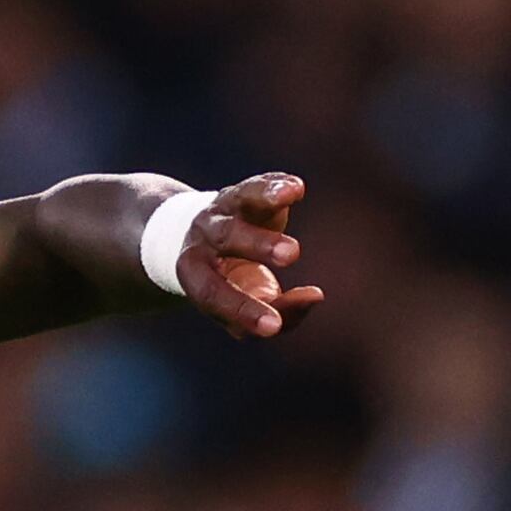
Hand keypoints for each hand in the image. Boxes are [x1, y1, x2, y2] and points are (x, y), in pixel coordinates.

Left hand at [173, 172, 323, 340]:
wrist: (203, 241)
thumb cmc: (232, 283)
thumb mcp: (247, 304)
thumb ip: (279, 311)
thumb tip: (316, 297)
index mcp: (194, 274)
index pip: (212, 293)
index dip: (242, 310)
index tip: (274, 326)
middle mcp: (204, 238)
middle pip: (227, 237)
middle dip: (259, 244)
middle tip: (293, 254)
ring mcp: (222, 211)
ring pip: (241, 203)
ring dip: (269, 198)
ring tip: (292, 200)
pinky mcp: (244, 193)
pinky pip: (257, 186)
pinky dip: (277, 184)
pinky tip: (296, 188)